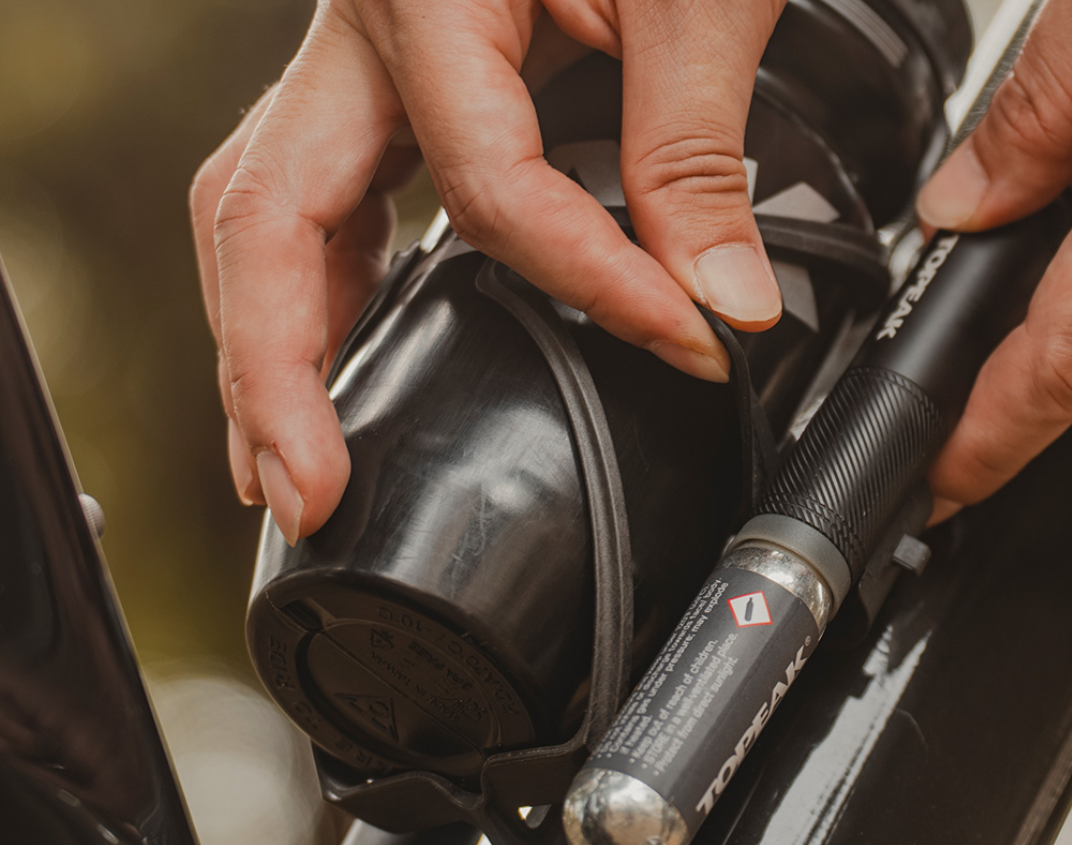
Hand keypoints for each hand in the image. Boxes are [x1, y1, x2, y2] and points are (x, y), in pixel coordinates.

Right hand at [191, 0, 785, 542]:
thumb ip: (695, 145)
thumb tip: (722, 299)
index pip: (488, 181)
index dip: (589, 278)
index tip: (687, 338)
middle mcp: (363, 22)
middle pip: (267, 206)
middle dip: (278, 362)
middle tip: (310, 487)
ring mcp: (358, 52)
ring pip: (266, 207)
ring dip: (271, 344)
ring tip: (289, 468)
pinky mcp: (384, 79)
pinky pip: (320, 193)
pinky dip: (320, 287)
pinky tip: (332, 362)